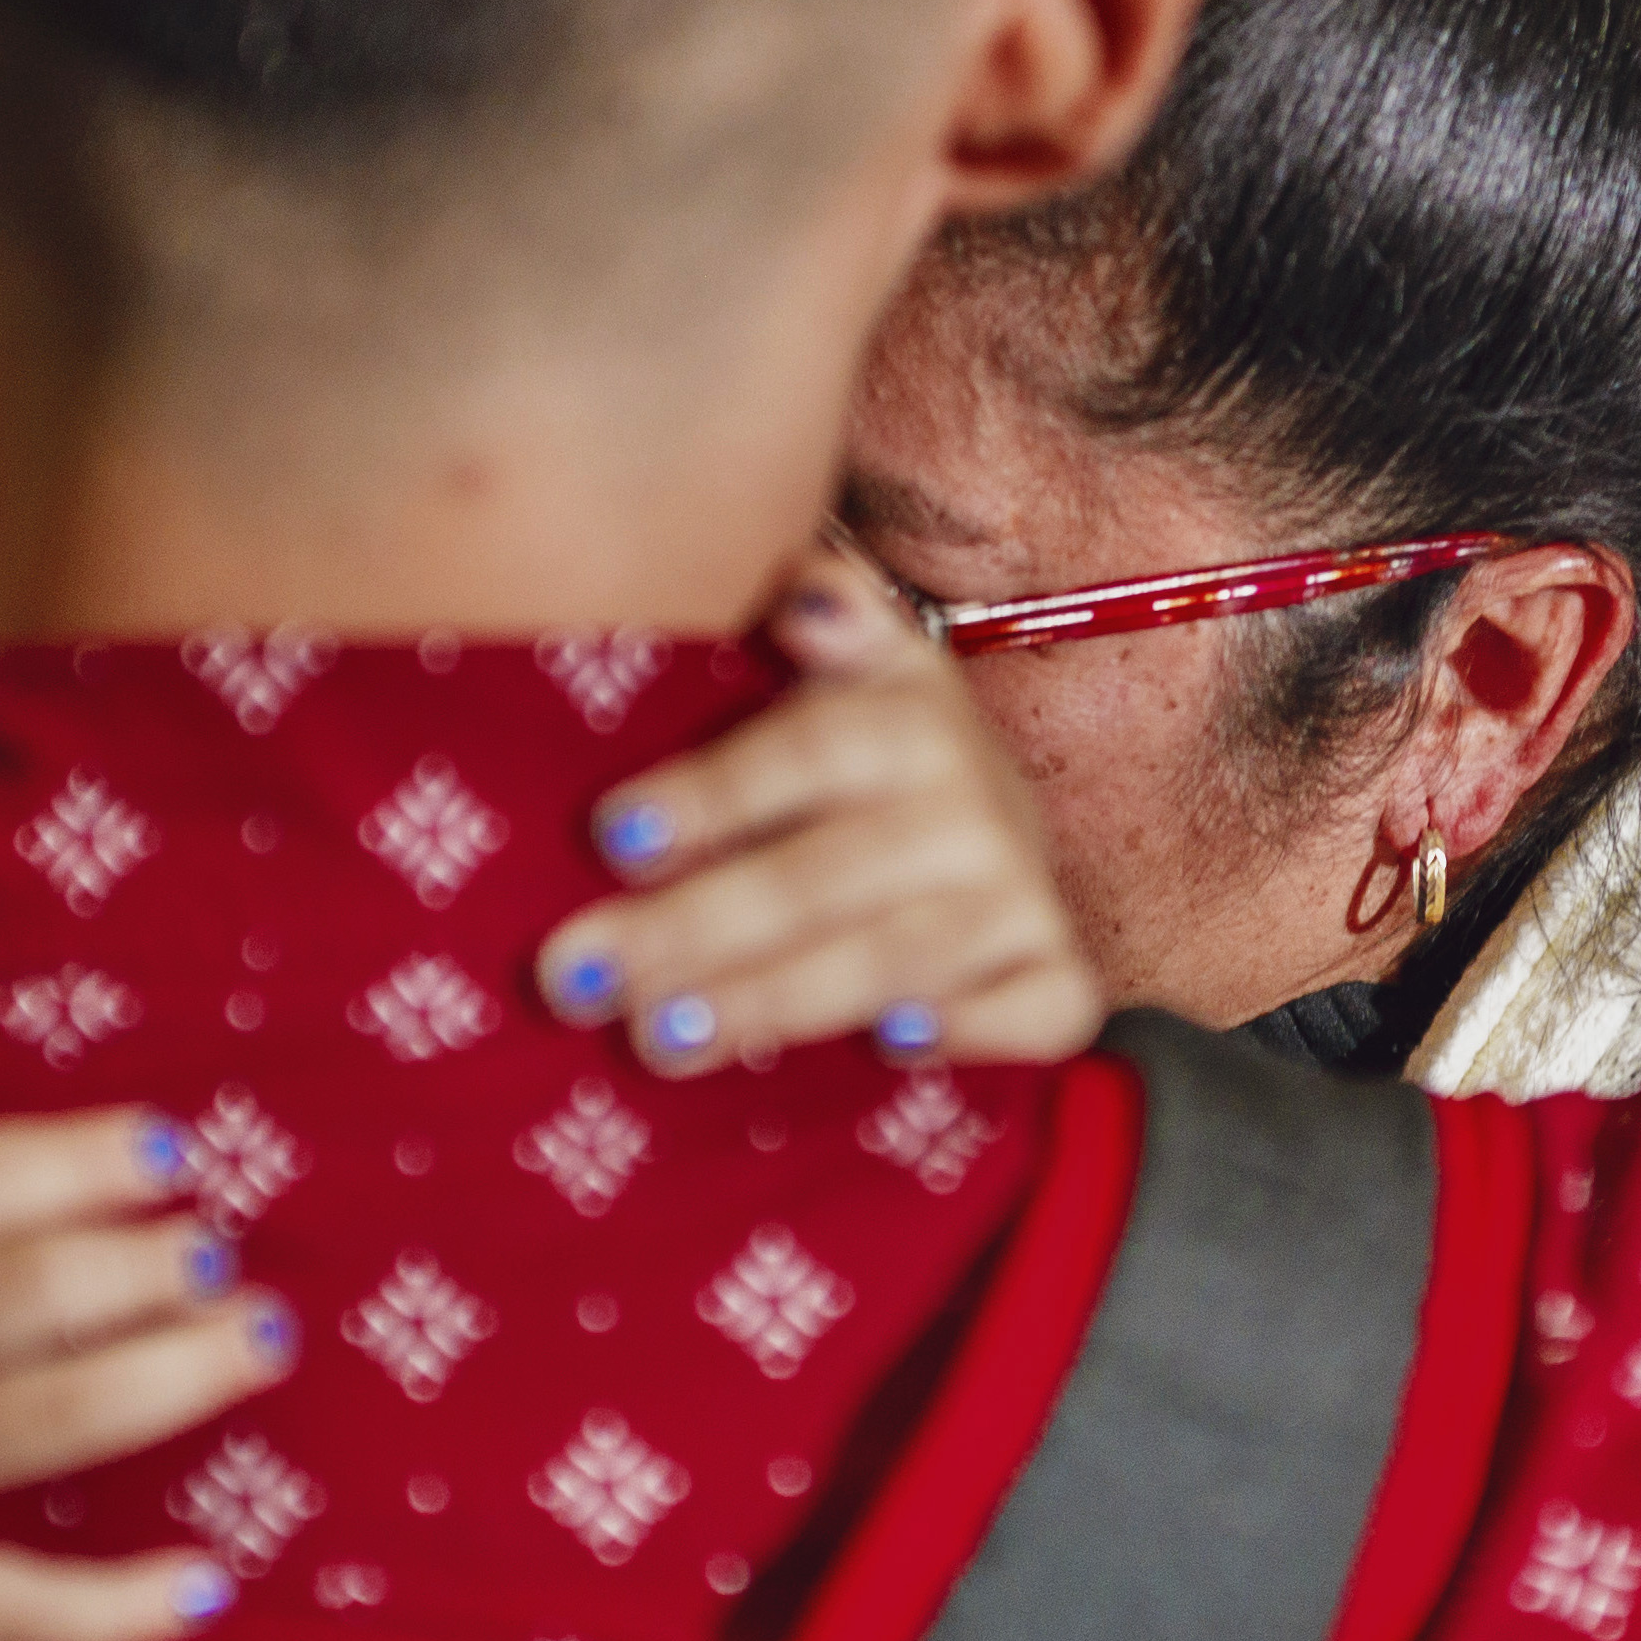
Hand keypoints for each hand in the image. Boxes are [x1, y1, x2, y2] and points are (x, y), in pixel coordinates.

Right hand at [0, 1066, 285, 1640]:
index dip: (81, 1160)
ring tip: (256, 1342)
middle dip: (152, 1261)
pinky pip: (6, 1612)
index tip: (166, 1152)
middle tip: (224, 1249)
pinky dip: (112, 1607)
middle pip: (36, 1290)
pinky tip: (204, 1587)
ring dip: (172, 1376)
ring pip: (53, 1417)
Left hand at [530, 556, 1100, 1075]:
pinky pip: (1031, 1012)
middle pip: (824, 874)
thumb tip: (796, 593)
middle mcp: (977, 803)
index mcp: (912, 718)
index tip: (612, 838)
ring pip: (897, 956)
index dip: (714, 793)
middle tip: (581, 978)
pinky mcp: (1059, 978)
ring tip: (662, 1038)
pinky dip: (969, 1031)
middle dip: (695, 928)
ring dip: (778, 1000)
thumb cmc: (870, 770)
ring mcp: (1022, 896)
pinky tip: (892, 1047)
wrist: (1001, 840)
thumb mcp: (851, 674)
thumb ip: (821, 623)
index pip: (807, 754)